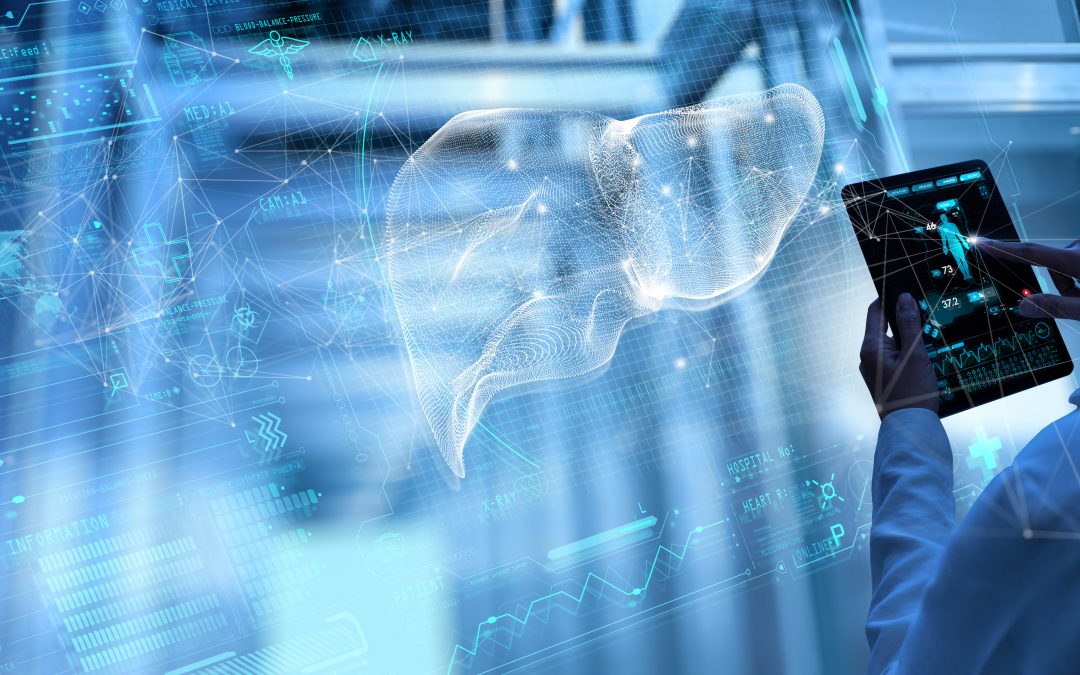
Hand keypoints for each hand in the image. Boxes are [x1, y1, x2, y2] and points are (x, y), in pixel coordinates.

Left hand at [860, 294, 939, 418]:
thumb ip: (908, 324)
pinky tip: (925, 352)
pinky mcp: (883, 377)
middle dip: (903, 317)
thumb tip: (903, 298)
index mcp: (871, 347)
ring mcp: (874, 367)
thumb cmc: (913, 392)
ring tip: (929, 331)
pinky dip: (908, 350)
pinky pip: (895, 355)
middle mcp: (868, 356)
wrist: (911, 428)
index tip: (904, 286)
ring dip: (908, 335)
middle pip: (883, 325)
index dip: (888, 296)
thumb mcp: (915, 354)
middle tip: (924, 308)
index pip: (874, 311)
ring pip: (892, 341)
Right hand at [978, 238, 1079, 319]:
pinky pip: (1072, 263)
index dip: (1003, 248)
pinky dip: (1076, 277)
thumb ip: (1056, 307)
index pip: (1031, 253)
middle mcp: (1079, 249)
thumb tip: (1024, 306)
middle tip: (1074, 300)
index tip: (982, 243)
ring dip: (1069, 283)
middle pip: (1050, 265)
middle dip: (1057, 284)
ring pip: (1062, 266)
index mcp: (1078, 260)